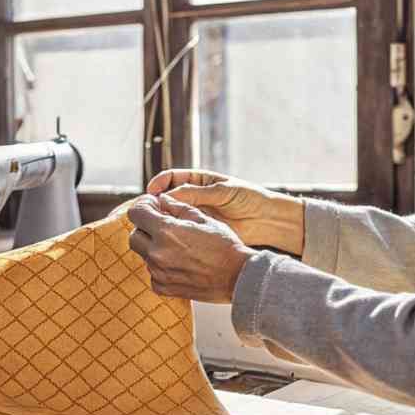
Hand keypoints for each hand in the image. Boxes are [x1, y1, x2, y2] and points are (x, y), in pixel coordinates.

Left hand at [127, 194, 256, 303]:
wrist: (238, 278)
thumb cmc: (224, 245)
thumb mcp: (203, 218)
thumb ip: (178, 207)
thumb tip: (162, 199)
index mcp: (166, 231)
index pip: (136, 213)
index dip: (143, 207)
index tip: (153, 207)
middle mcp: (157, 252)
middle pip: (134, 235)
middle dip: (145, 228)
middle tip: (163, 227)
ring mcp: (158, 272)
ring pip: (143, 254)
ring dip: (153, 247)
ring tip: (176, 246)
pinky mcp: (162, 287)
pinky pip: (152, 272)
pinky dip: (160, 266)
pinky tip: (180, 263)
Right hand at [147, 169, 304, 255]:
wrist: (267, 220)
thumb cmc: (249, 199)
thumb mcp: (223, 192)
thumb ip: (197, 193)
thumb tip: (168, 196)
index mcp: (198, 181)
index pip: (171, 179)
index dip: (159, 183)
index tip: (151, 191)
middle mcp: (193, 197)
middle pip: (166, 198)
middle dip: (154, 203)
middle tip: (146, 210)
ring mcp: (195, 214)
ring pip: (170, 215)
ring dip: (160, 219)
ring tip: (153, 224)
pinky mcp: (198, 230)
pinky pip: (180, 230)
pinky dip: (171, 232)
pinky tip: (166, 236)